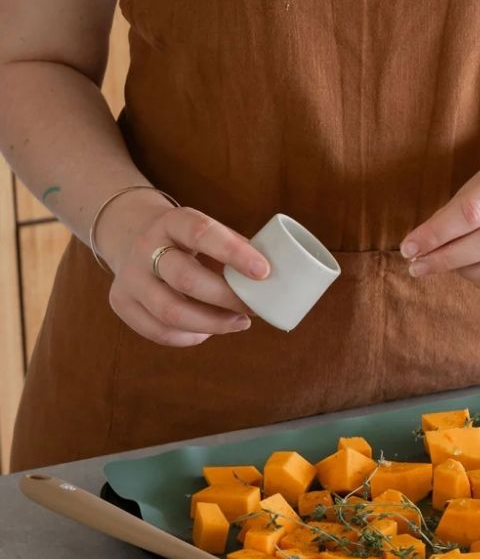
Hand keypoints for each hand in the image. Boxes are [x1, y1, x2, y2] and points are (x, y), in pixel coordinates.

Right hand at [100, 191, 270, 346]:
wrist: (131, 233)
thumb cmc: (188, 238)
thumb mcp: (208, 231)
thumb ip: (237, 249)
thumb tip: (280, 275)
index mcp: (173, 221)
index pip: (202, 233)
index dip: (235, 253)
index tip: (264, 272)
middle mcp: (146, 247)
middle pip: (186, 278)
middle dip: (226, 298)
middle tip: (254, 308)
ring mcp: (129, 276)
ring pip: (170, 311)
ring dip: (211, 324)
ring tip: (238, 323)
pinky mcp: (120, 302)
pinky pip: (157, 330)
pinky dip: (188, 337)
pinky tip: (207, 332)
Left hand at [400, 161, 479, 292]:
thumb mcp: (475, 189)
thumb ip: (450, 217)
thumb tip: (417, 250)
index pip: (472, 211)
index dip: (437, 233)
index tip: (409, 248)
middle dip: (446, 258)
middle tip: (417, 267)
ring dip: (467, 273)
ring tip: (449, 266)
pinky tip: (472, 273)